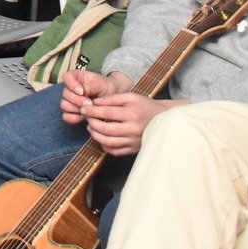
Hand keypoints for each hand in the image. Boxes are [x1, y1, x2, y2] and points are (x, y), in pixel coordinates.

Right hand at [58, 68, 126, 122]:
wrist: (113, 100)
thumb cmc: (106, 88)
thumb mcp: (101, 84)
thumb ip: (90, 86)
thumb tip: (81, 91)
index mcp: (76, 77)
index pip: (66, 77)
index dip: (72, 85)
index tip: (82, 92)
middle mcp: (71, 88)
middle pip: (65, 94)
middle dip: (77, 100)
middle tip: (89, 103)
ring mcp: (71, 100)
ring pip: (64, 105)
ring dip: (75, 109)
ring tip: (88, 110)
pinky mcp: (73, 112)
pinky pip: (66, 116)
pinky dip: (74, 118)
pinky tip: (83, 117)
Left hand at [62, 67, 179, 156]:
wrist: (163, 120)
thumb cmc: (145, 106)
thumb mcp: (131, 97)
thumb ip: (113, 98)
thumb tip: (95, 103)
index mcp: (133, 113)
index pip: (107, 113)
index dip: (92, 111)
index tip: (84, 108)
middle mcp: (133, 129)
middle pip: (105, 129)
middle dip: (91, 123)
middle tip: (87, 118)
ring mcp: (133, 141)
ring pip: (108, 142)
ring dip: (95, 135)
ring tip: (91, 127)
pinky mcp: (134, 150)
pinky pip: (114, 151)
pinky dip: (104, 145)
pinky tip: (101, 137)